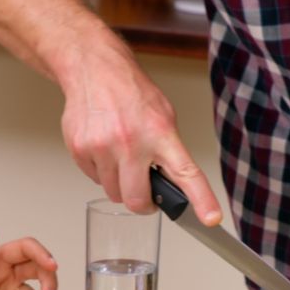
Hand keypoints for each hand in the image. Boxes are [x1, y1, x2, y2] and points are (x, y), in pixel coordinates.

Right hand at [59, 42, 221, 225]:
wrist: (94, 69)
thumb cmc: (131, 93)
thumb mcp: (164, 117)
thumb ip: (169, 151)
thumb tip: (175, 186)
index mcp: (160, 134)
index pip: (185, 174)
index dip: (200, 199)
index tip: (210, 219)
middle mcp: (130, 143)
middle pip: (136, 200)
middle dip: (142, 203)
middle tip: (145, 191)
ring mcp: (101, 147)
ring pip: (112, 194)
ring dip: (119, 185)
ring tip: (120, 157)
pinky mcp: (79, 150)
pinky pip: (94, 179)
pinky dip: (101, 171)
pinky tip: (104, 148)